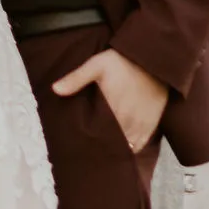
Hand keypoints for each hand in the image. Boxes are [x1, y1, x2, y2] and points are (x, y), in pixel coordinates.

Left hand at [51, 46, 170, 154]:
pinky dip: (129, 148)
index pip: (96, 134)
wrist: (153, 60)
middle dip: (100, 146)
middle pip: (110, 143)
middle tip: (89, 147)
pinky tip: (121, 147)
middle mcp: (126, 121)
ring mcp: (140, 125)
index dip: (88, 140)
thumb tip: (54, 89)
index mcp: (111, 109)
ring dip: (114, 148)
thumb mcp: (97, 64)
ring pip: (124, 147)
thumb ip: (76, 79)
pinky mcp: (151, 125)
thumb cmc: (123, 61)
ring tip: (104, 148)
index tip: (80, 141)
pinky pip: (138, 146)